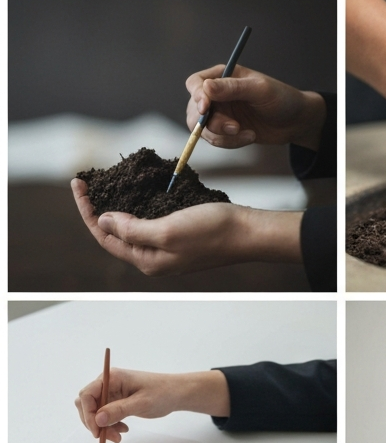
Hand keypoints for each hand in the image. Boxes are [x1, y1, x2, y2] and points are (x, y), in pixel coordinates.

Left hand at [71, 179, 301, 274]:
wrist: (250, 232)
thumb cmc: (213, 231)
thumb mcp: (168, 230)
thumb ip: (132, 229)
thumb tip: (104, 221)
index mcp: (147, 260)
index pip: (104, 236)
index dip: (87, 210)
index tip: (79, 184)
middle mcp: (155, 257)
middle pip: (115, 233)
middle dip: (98, 208)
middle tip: (89, 181)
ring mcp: (170, 247)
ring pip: (133, 226)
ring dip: (118, 205)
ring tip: (108, 184)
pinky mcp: (183, 236)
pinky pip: (152, 221)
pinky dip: (139, 205)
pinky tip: (140, 192)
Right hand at [75, 368, 228, 442]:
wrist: (177, 394)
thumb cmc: (162, 393)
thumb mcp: (141, 403)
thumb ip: (118, 410)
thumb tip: (96, 419)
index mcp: (112, 377)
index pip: (87, 395)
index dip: (88, 414)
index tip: (97, 432)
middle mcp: (109, 383)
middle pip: (87, 405)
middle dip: (95, 423)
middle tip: (109, 437)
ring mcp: (112, 392)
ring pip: (95, 412)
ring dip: (103, 427)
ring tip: (119, 435)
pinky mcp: (116, 400)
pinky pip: (104, 415)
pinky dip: (109, 425)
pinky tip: (123, 430)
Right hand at [185, 64, 325, 150]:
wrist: (296, 122)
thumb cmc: (282, 99)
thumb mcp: (260, 90)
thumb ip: (233, 88)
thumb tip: (206, 87)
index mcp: (223, 75)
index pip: (196, 82)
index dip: (197, 95)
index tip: (206, 108)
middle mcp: (217, 94)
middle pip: (195, 109)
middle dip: (212, 122)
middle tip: (235, 127)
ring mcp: (220, 113)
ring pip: (202, 128)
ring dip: (222, 135)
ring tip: (247, 134)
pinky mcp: (225, 130)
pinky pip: (216, 139)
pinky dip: (230, 142)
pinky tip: (250, 136)